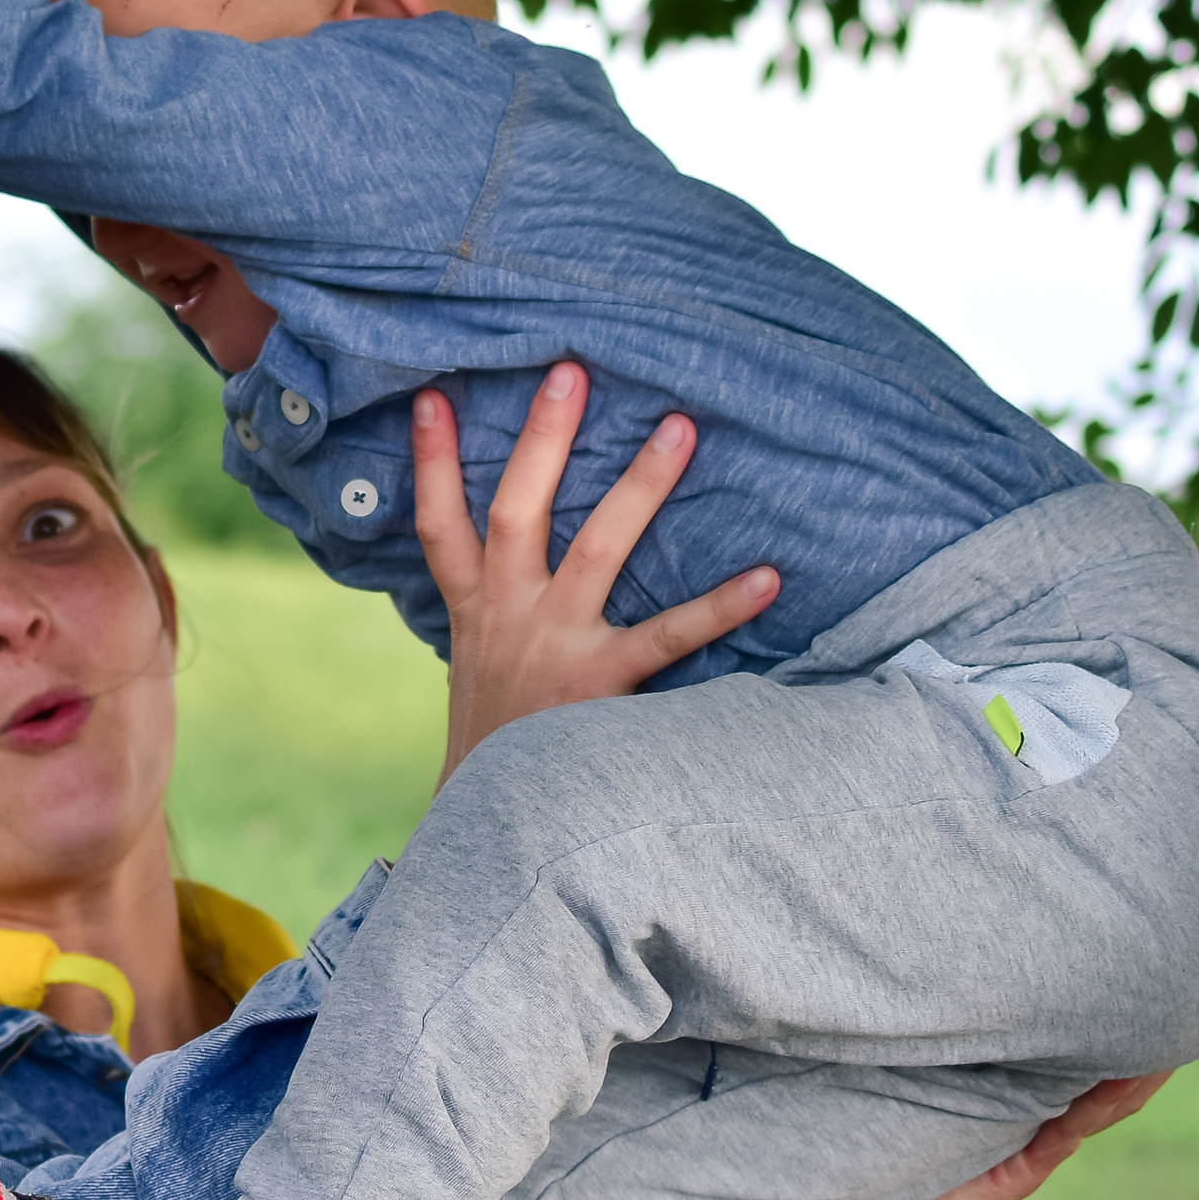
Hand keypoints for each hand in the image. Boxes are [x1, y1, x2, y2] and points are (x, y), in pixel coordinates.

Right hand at [415, 364, 778, 778]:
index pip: (438, 524)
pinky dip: (719, 606)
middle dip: (541, 438)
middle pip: (517, 510)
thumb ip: (496, 618)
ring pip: (597, 549)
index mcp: (473, 610)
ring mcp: (556, 645)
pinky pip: (668, 636)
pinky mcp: (601, 684)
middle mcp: (509, 615)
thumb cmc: (500, 743)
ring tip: (680, 428)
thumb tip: (517, 571)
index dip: (431, 460)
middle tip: (571, 369)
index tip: (432, 394)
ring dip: (639, 485)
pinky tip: (767, 576)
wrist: (493, 830)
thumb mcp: (477, 671)